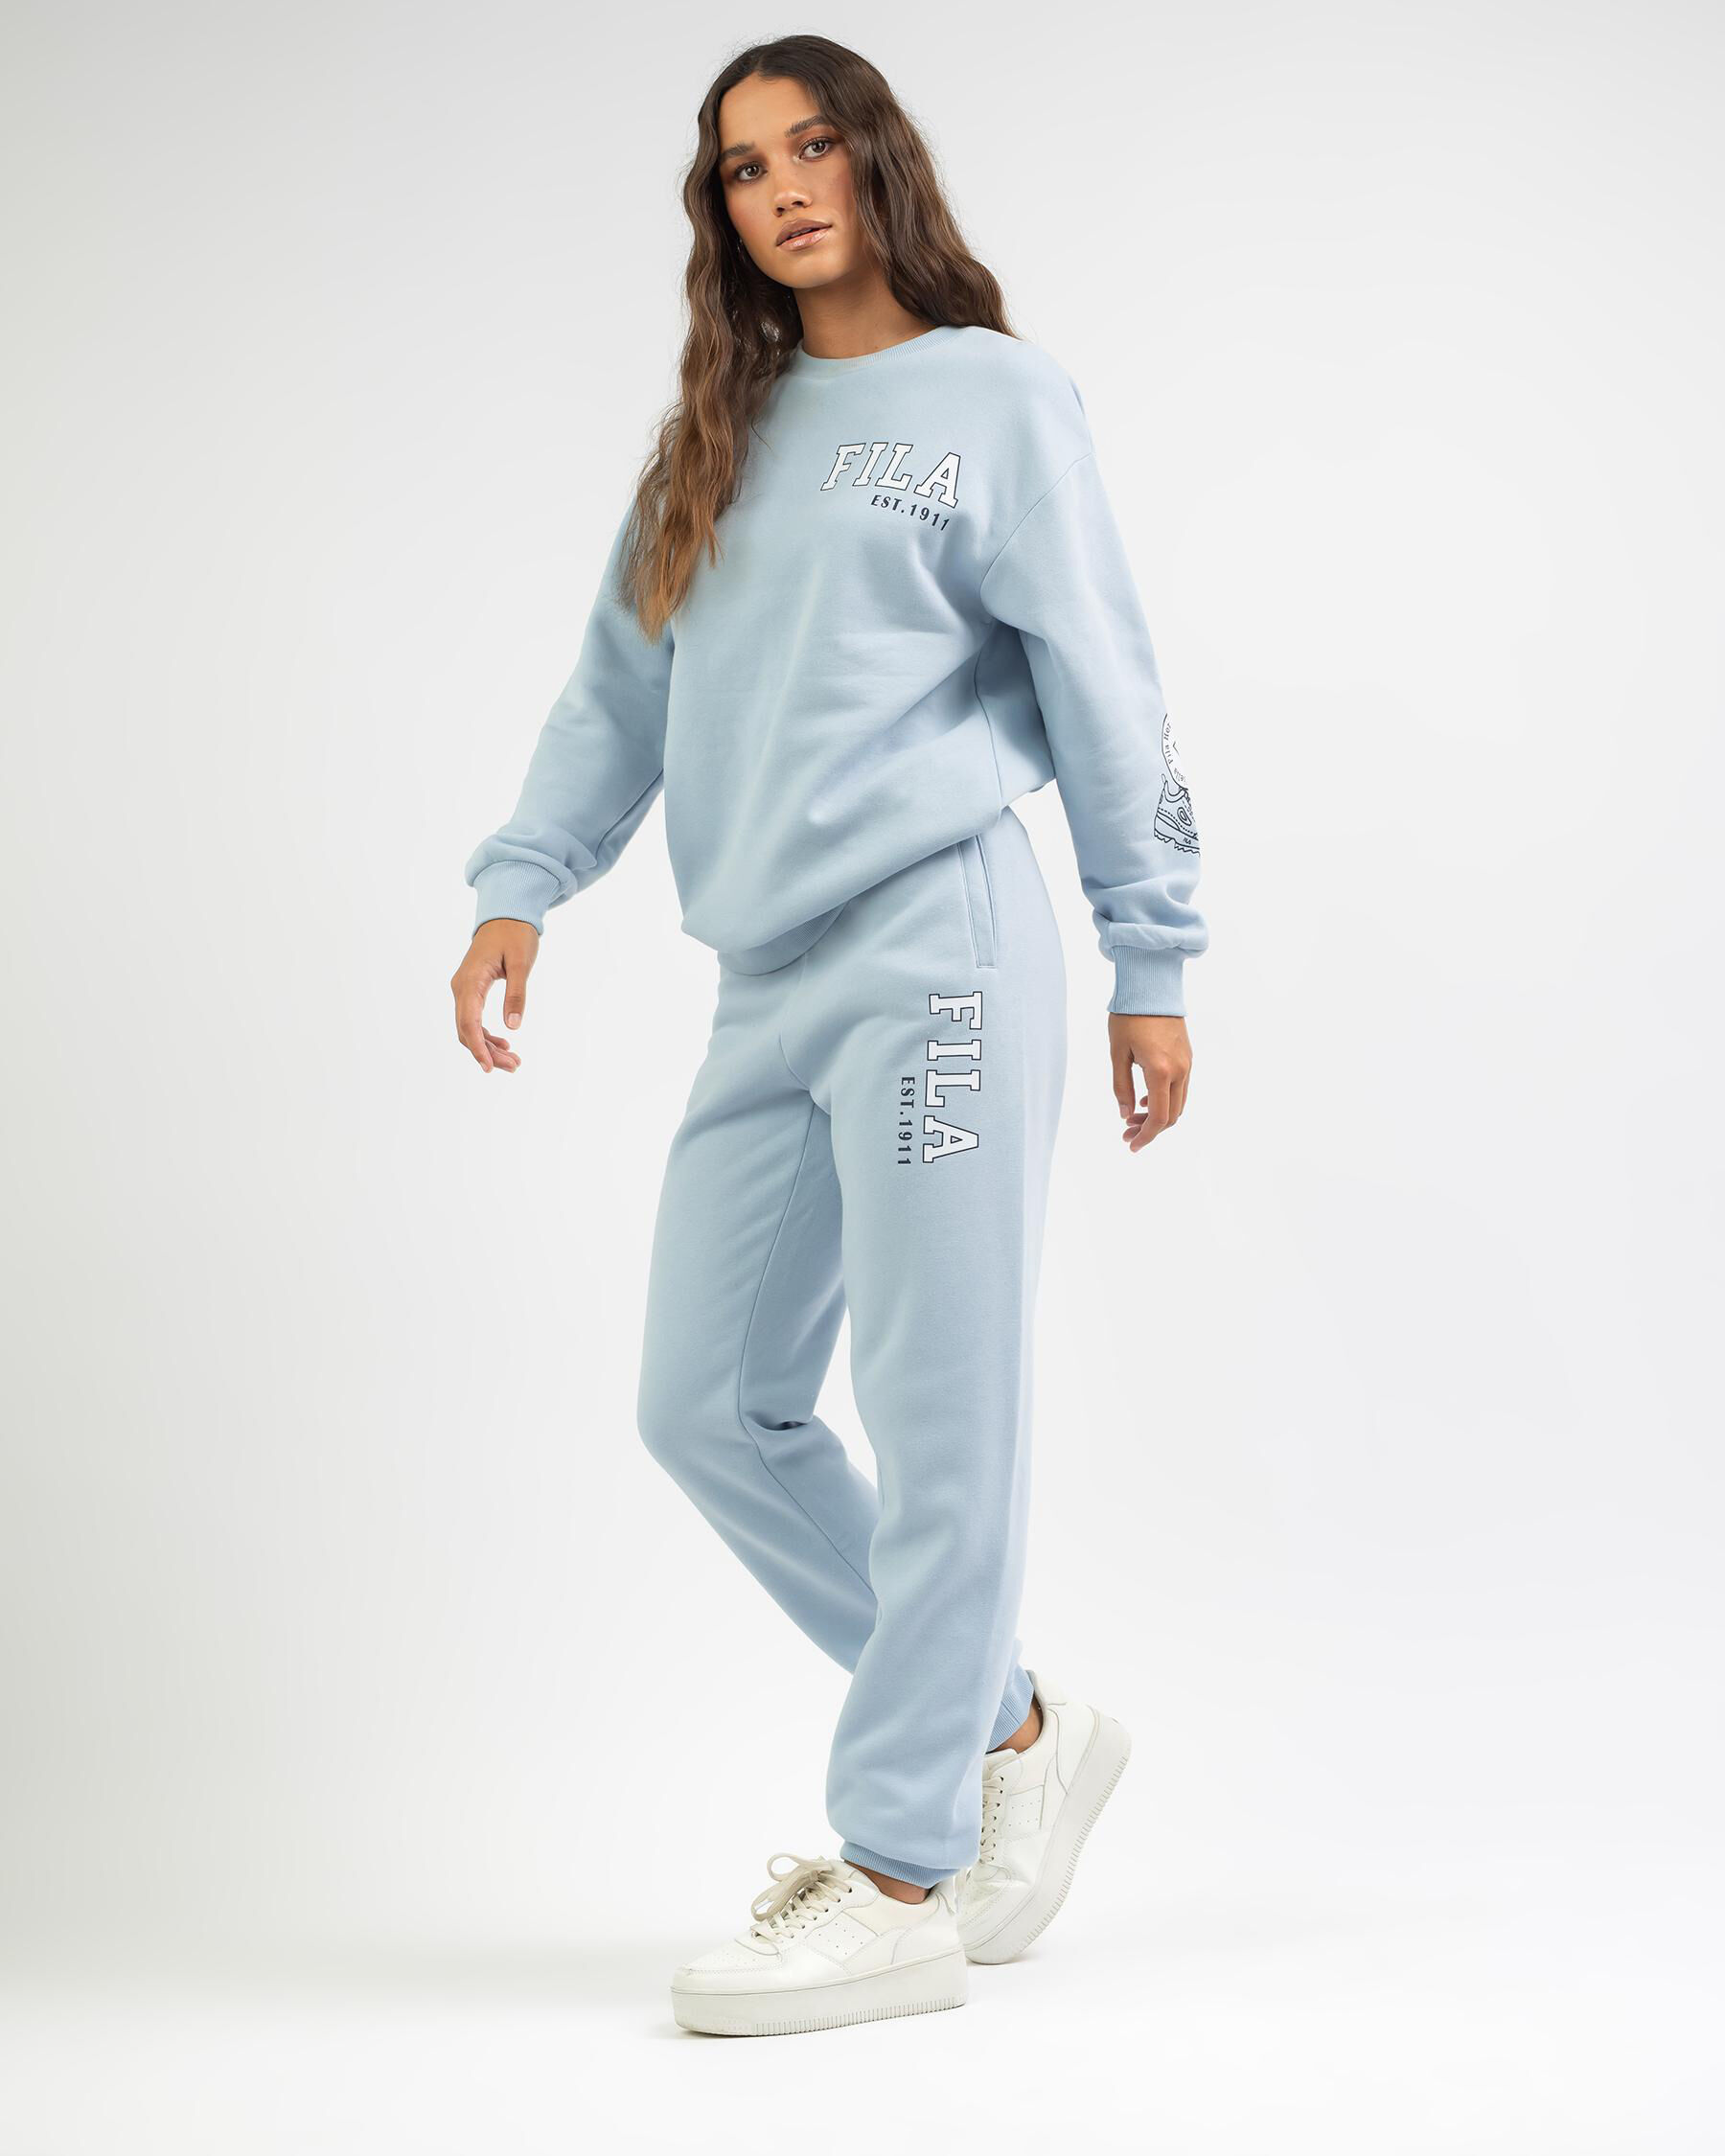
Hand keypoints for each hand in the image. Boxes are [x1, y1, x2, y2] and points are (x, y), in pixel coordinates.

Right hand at [451, 920, 538, 1071]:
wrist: (505, 915)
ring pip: (469, 1028)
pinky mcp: (470, 991)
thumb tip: (513, 1026)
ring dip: (488, 1047)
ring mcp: (463, 990)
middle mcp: (461, 988)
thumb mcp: (521, 963)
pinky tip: (504, 1044)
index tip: (489, 1067)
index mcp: (470, 981)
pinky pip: (472, 1019)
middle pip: (467, 1030)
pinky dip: (486, 1035)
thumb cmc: (514, 934)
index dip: (479, 1048)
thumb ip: (516, 994)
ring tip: (513, 1061)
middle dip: (487, 1053)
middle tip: (514, 1066)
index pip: (469, 1023)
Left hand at [1109, 1013, 1191, 1152]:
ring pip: (1178, 1104)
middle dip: (1150, 1130)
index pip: (1159, 1118)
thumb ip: (1122, 1087)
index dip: (1146, 1136)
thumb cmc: (1130, 1016)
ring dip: (1158, 1116)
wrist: (1152, 987)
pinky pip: (1180, 1089)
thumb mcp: (1117, 1053)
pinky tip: (1146, 1100)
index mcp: (1160, 1071)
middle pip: (1172, 1116)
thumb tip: (1126, 1115)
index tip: (1132, 1145)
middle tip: (1126, 1133)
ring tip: (1133, 1118)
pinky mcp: (1187, 1057)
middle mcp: (1180, 1070)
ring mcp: (1187, 1064)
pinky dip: (1165, 1101)